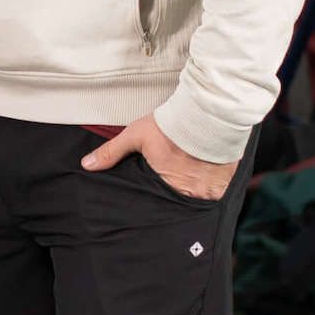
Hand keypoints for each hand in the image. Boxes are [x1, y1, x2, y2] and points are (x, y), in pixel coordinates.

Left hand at [80, 113, 236, 201]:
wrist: (209, 112)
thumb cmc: (171, 125)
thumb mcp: (136, 136)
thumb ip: (111, 152)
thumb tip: (86, 165)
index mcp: (170, 187)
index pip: (160, 203)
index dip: (158, 200)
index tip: (157, 196)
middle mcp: (193, 193)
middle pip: (182, 203)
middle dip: (177, 198)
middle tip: (175, 190)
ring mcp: (213, 188)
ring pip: (202, 198)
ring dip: (197, 192)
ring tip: (192, 184)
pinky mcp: (229, 180)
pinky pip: (221, 190)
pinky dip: (214, 186)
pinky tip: (209, 177)